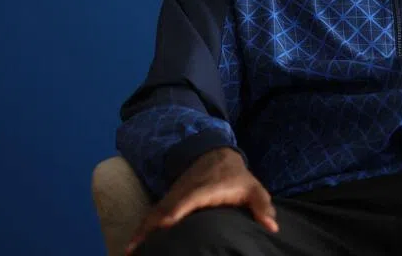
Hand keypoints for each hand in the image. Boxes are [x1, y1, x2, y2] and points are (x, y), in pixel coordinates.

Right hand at [126, 147, 277, 253]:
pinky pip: (153, 214)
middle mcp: (185, 191)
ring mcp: (174, 195)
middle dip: (150, 227)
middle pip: (164, 208)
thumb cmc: (236, 177)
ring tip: (128, 251)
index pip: (190, 198)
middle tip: (135, 249)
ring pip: (154, 212)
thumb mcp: (252, 188)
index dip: (178, 209)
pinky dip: (142, 227)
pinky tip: (132, 244)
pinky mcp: (168, 199)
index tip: (167, 223)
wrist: (216, 154)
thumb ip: (262, 206)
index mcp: (206, 188)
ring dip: (141, 230)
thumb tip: (272, 226)